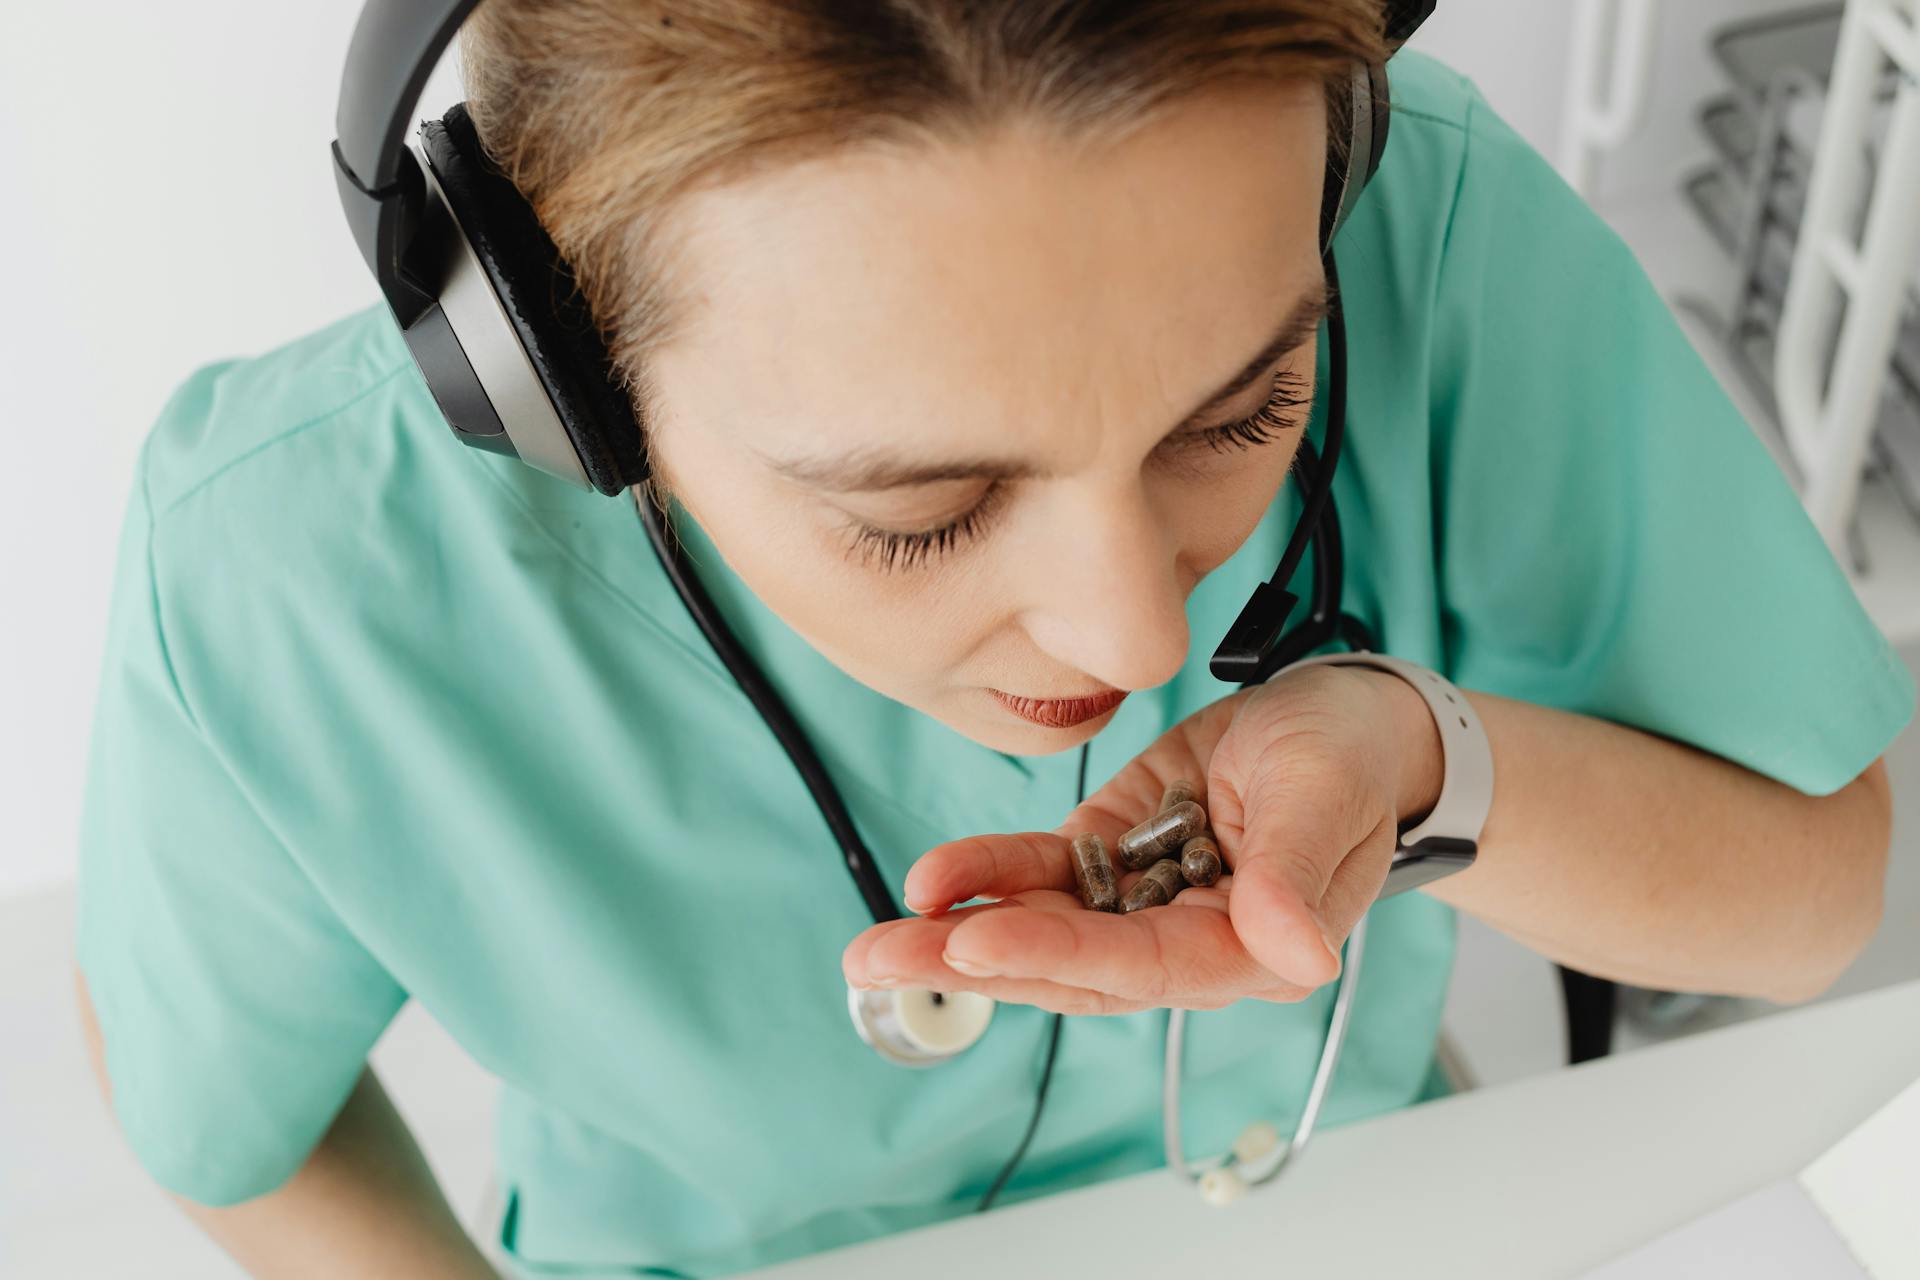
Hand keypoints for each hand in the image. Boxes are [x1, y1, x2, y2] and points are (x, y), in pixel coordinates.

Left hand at [842, 665, 1442, 1013]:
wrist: (1349, 719)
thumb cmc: (1351, 761)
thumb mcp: (1327, 798)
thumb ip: (1297, 876)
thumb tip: (1293, 958)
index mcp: (1249, 950)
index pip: (1139, 966)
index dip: (1054, 955)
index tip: (973, 943)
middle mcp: (1187, 940)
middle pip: (1071, 968)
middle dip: (971, 963)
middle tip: (875, 962)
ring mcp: (1145, 900)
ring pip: (1044, 929)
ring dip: (958, 932)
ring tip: (874, 942)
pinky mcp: (1117, 853)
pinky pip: (1045, 871)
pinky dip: (989, 872)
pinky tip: (930, 877)